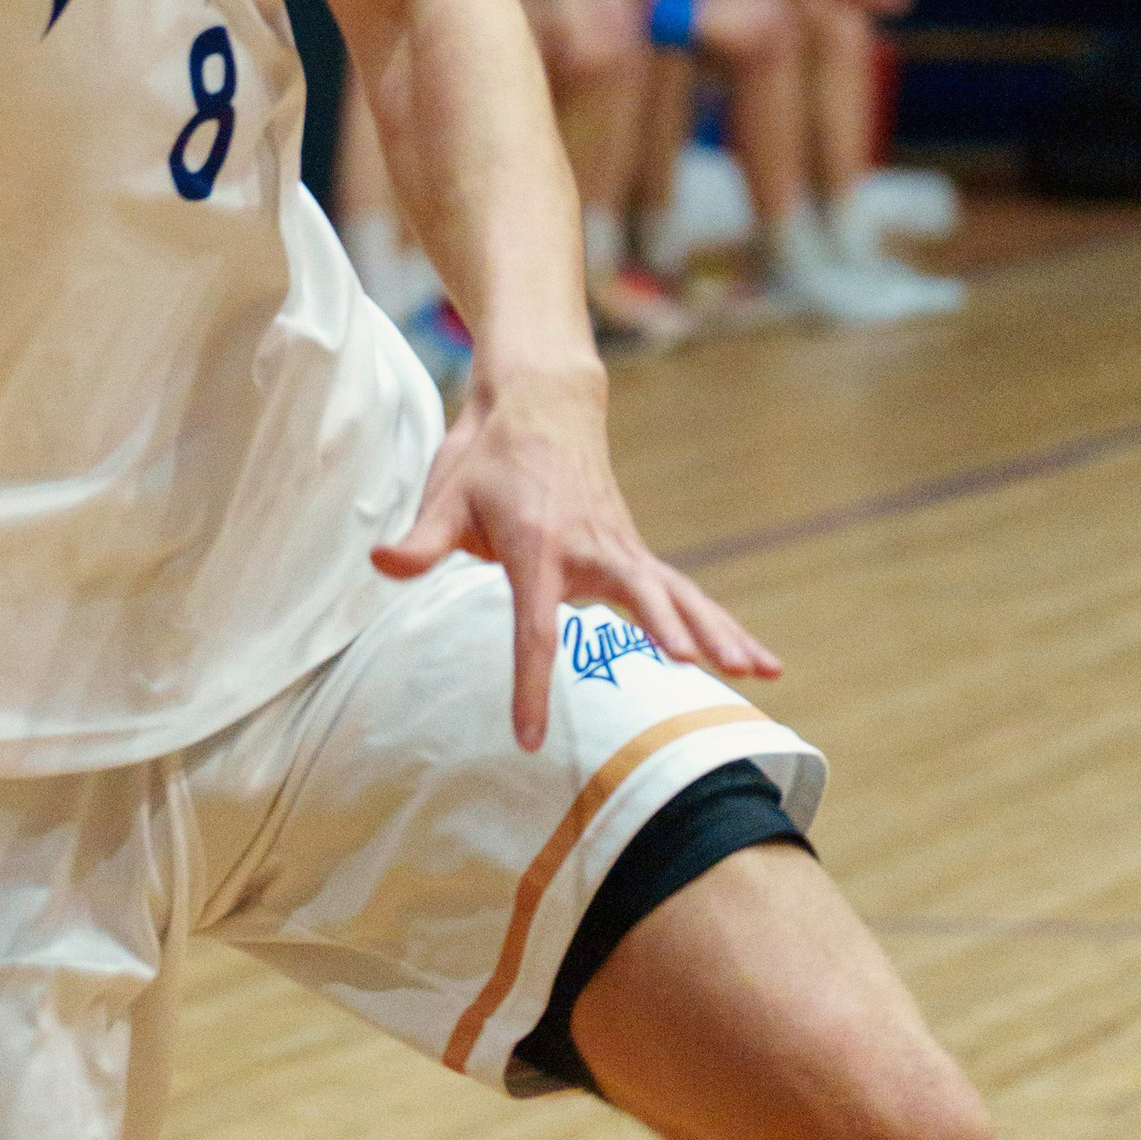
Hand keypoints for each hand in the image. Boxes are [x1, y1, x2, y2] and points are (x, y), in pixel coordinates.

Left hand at [374, 363, 780, 748]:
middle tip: (695, 664)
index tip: (531, 737)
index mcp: (536, 544)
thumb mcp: (445, 492)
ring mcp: (620, 547)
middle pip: (636, 594)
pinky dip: (722, 624)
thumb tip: (381, 563)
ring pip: (678, 594)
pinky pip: (683, 593)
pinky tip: (759, 661)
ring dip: (718, 631)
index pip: (534, 629)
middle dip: (665, 628)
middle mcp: (589, 547)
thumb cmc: (488, 456)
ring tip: (759, 673)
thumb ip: (420, 541)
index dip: (531, 684)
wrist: (540, 403)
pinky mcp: (634, 552)